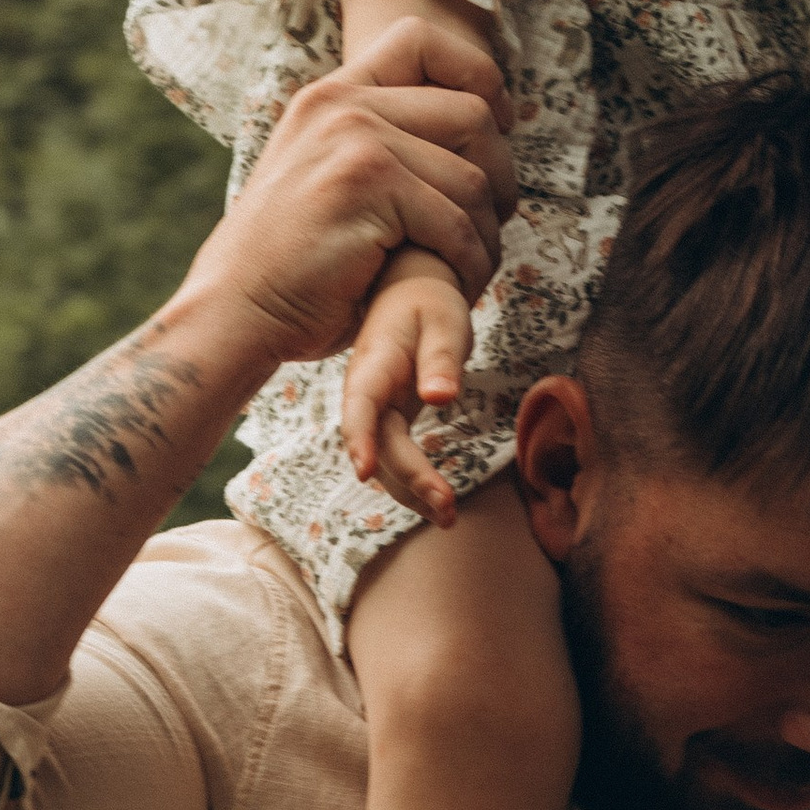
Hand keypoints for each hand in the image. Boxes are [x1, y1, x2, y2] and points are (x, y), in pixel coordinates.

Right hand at [192, 20, 517, 375]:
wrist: (235, 310)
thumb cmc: (294, 262)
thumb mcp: (328, 176)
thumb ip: (382, 143)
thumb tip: (483, 128)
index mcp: (332, 95)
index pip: (421, 39)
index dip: (477, 75)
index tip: (496, 124)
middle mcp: (341, 105)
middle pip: (471, 112)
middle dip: (501, 174)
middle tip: (490, 221)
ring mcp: (353, 141)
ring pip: (473, 177)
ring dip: (486, 233)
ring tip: (471, 265)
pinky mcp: (366, 187)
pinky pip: (456, 222)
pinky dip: (470, 262)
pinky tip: (457, 285)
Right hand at [341, 250, 472, 526]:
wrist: (412, 289)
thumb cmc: (430, 302)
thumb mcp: (444, 320)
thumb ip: (441, 358)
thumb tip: (440, 397)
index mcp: (374, 364)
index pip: (360, 404)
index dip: (359, 438)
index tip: (365, 470)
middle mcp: (367, 392)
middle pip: (380, 444)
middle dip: (409, 479)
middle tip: (448, 509)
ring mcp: (375, 409)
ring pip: (386, 459)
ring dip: (412, 491)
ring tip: (449, 519)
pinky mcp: (389, 418)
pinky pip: (396, 456)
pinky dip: (414, 482)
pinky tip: (438, 504)